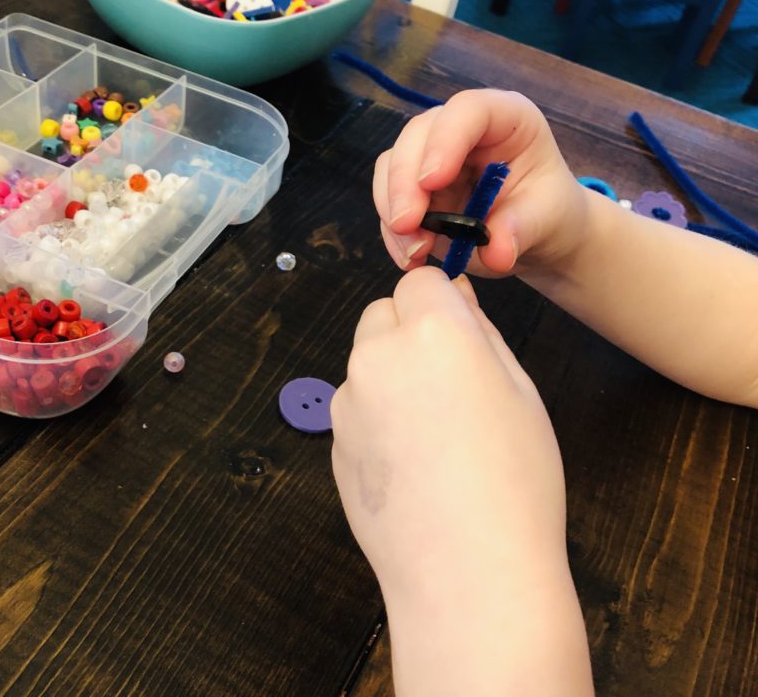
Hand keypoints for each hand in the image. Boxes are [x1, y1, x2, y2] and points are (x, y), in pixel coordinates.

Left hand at [330, 267, 590, 694]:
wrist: (467, 574)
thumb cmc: (515, 483)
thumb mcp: (521, 392)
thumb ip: (478, 334)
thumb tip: (454, 298)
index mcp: (433, 332)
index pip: (420, 280)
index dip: (441, 303)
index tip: (459, 334)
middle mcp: (377, 356)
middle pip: (382, 315)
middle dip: (410, 333)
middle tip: (450, 385)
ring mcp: (347, 402)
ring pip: (365, 364)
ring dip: (390, 377)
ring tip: (434, 436)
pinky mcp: (332, 442)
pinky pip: (354, 409)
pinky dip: (376, 420)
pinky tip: (411, 465)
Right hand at [374, 89, 588, 277]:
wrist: (533, 235)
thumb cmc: (547, 212)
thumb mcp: (547, 219)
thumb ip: (522, 230)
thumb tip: (495, 254)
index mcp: (505, 118)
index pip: (468, 110)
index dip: (445, 140)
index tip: (432, 182)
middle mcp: (461, 129)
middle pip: (417, 135)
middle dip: (404, 181)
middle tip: (407, 225)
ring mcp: (431, 155)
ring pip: (392, 165)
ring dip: (392, 209)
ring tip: (414, 252)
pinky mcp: (412, 186)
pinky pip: (388, 200)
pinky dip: (393, 232)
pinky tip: (410, 259)